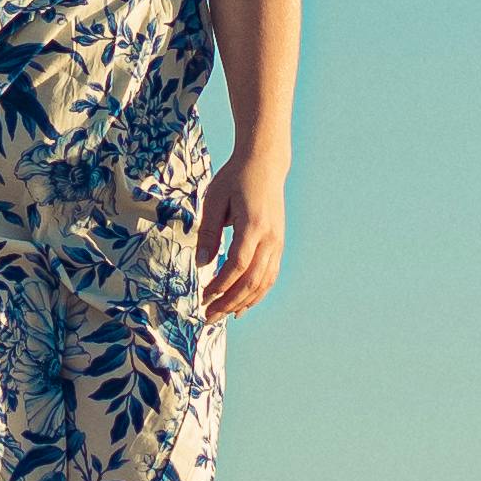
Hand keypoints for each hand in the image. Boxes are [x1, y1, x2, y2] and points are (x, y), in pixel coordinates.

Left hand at [194, 147, 287, 322]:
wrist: (265, 164)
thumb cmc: (235, 178)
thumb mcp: (214, 200)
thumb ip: (208, 232)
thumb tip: (202, 263)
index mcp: (253, 225)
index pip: (238, 265)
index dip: (221, 285)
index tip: (204, 297)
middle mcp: (270, 237)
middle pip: (252, 280)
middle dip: (229, 302)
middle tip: (208, 316)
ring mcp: (278, 242)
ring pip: (264, 282)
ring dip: (243, 302)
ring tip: (223, 315)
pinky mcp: (278, 243)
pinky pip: (270, 275)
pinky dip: (257, 293)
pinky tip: (243, 304)